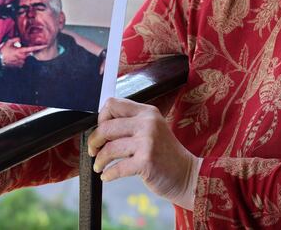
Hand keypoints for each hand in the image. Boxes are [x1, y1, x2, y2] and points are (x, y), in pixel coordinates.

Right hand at [0, 38, 42, 67]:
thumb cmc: (3, 51)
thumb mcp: (9, 42)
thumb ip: (16, 39)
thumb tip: (20, 39)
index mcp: (21, 51)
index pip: (33, 49)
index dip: (39, 47)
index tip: (45, 45)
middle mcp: (23, 57)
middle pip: (28, 53)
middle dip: (25, 50)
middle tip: (17, 49)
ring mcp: (21, 62)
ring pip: (25, 57)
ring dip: (21, 55)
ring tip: (13, 54)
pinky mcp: (18, 66)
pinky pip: (21, 62)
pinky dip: (19, 59)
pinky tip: (13, 58)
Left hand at [87, 98, 201, 209]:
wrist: (187, 174)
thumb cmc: (166, 154)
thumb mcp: (153, 129)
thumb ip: (132, 123)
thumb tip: (101, 126)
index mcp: (147, 112)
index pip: (112, 104)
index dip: (100, 118)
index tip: (100, 130)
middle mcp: (148, 123)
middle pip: (106, 126)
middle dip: (94, 141)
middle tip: (93, 150)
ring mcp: (147, 142)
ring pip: (109, 148)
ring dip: (99, 160)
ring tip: (99, 166)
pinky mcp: (146, 162)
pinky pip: (117, 167)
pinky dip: (108, 174)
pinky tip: (107, 176)